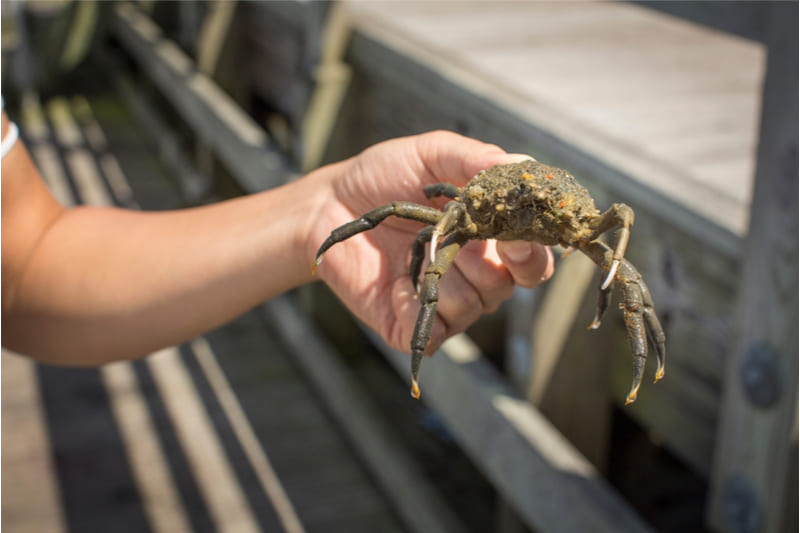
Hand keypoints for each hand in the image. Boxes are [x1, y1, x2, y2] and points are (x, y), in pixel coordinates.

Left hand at [308, 131, 553, 354]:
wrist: (329, 204)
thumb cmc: (384, 175)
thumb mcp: (431, 155)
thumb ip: (475, 159)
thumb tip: (522, 163)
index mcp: (487, 238)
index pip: (531, 261)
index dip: (531, 255)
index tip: (515, 239)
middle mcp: (472, 274)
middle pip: (503, 288)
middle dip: (480, 261)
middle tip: (451, 234)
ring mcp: (441, 302)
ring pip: (470, 308)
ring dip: (443, 276)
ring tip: (413, 249)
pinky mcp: (409, 324)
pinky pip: (434, 334)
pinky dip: (419, 311)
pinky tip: (398, 285)